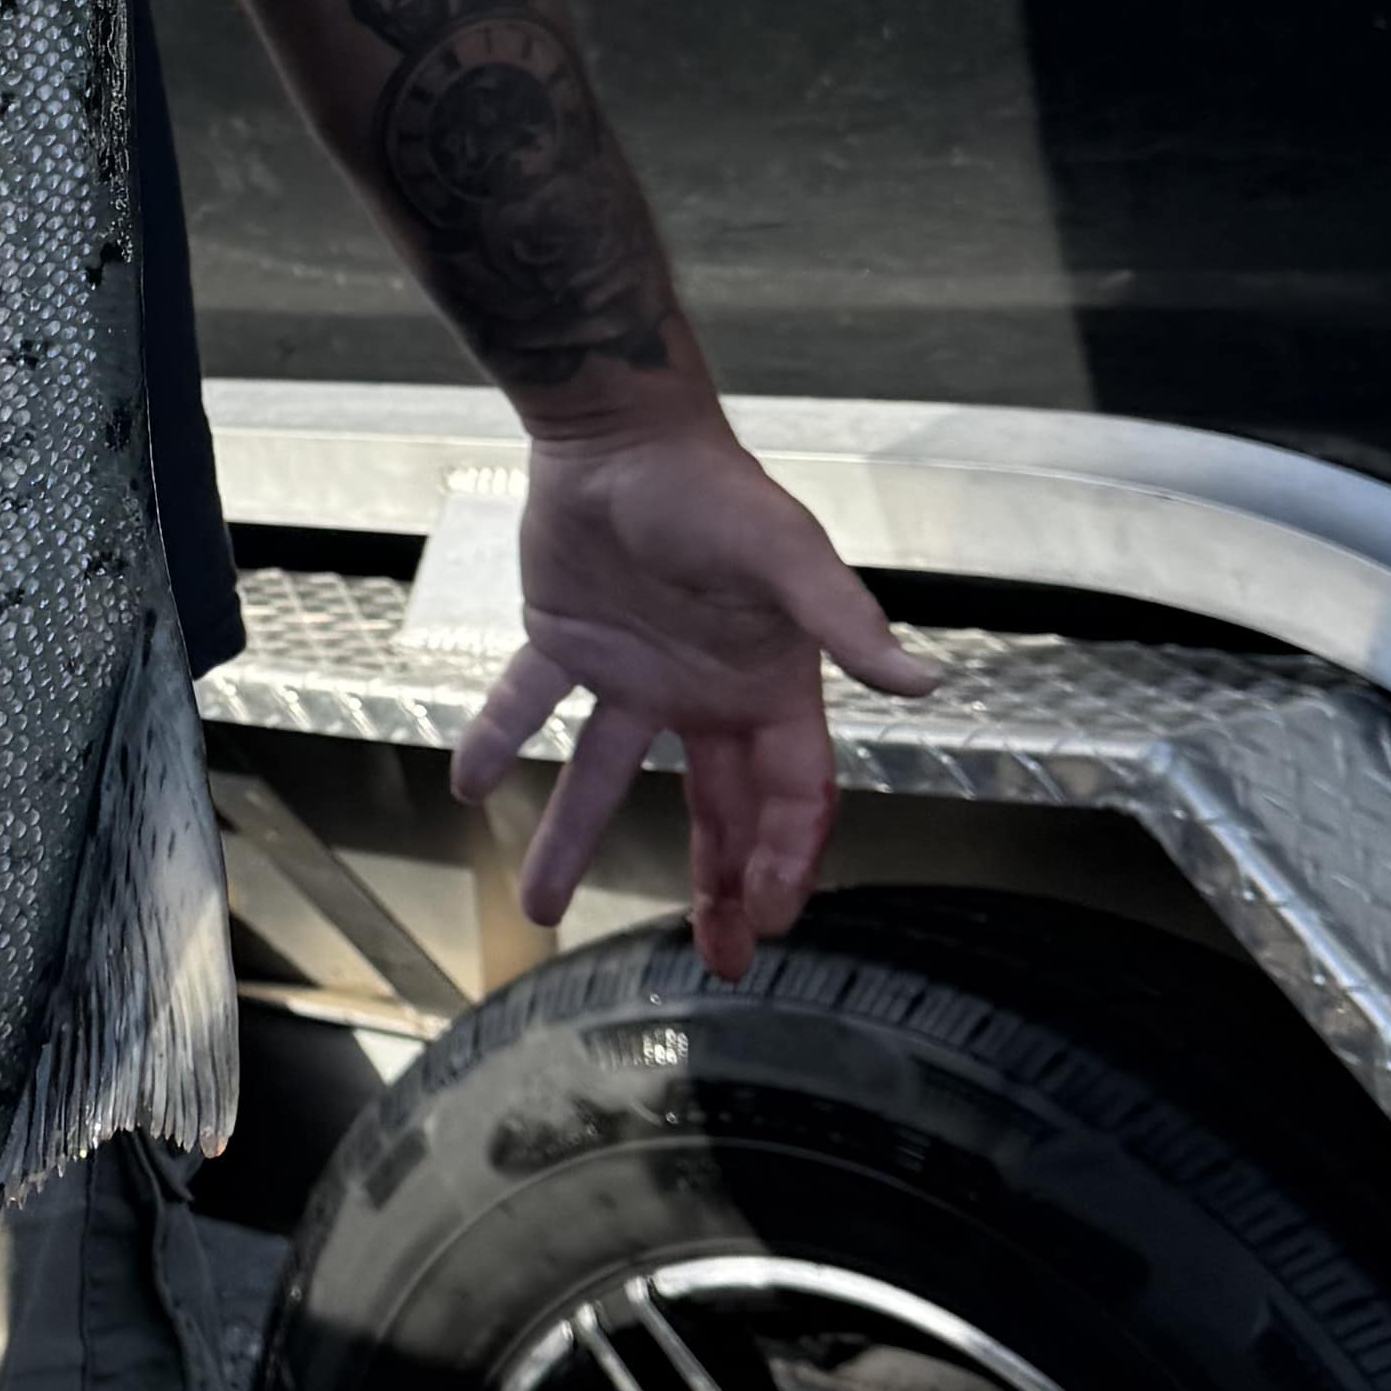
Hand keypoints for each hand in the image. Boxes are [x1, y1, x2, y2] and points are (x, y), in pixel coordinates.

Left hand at [451, 416, 934, 980]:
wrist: (623, 432)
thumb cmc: (713, 489)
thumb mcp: (785, 556)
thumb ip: (845, 623)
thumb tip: (923, 685)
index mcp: (769, 683)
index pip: (790, 795)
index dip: (786, 858)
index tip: (771, 919)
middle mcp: (704, 692)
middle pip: (719, 810)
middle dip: (721, 885)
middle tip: (717, 958)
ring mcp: (635, 674)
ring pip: (607, 778)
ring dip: (573, 840)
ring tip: (538, 908)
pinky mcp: (566, 643)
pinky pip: (530, 705)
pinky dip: (498, 740)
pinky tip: (467, 785)